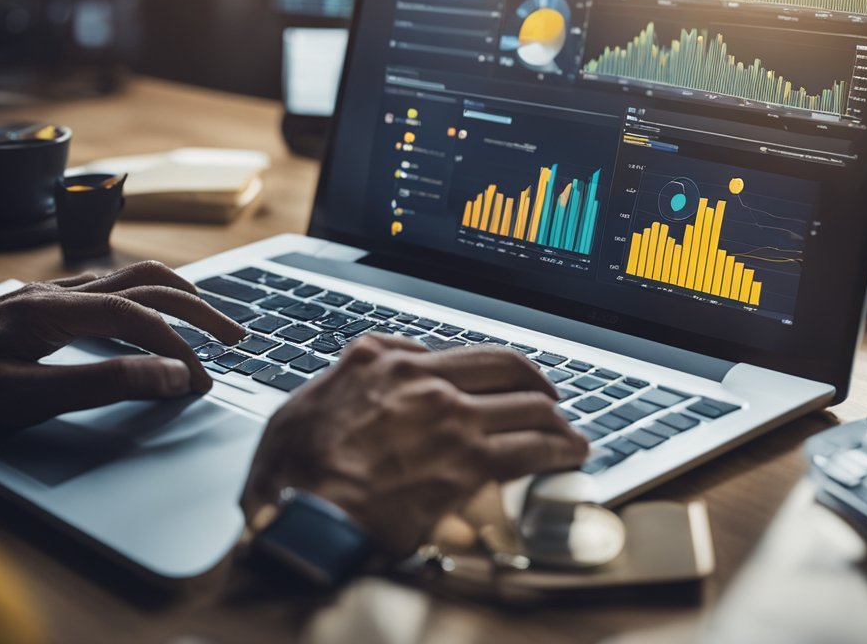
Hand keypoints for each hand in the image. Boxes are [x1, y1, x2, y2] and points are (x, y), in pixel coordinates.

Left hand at [0, 261, 244, 427]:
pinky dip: (148, 295)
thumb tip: (168, 375)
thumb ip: (101, 383)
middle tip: (235, 337)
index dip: (178, 348)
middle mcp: (60, 290)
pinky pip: (111, 285)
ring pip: (131, 275)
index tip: (202, 381)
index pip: (140, 318)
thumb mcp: (25, 397)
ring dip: (177, 295)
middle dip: (199, 309)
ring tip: (207, 319)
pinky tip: (148, 315)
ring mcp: (51, 290)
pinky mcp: (43, 299)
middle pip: (149, 282)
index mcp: (58, 310)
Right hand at [241, 334, 588, 555]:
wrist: (303, 512)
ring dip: (556, 420)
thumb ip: (354, 372)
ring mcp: (452, 420)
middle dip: (536, 385)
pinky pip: (532, 448)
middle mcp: (426, 382)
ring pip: (527, 407)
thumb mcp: (308, 398)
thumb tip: (384, 359)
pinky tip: (570, 454)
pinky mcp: (469, 464)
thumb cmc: (295, 467)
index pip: (461, 354)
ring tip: (571, 433)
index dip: (498, 367)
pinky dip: (559, 449)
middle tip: (551, 399)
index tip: (507, 378)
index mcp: (386, 362)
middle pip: (506, 371)